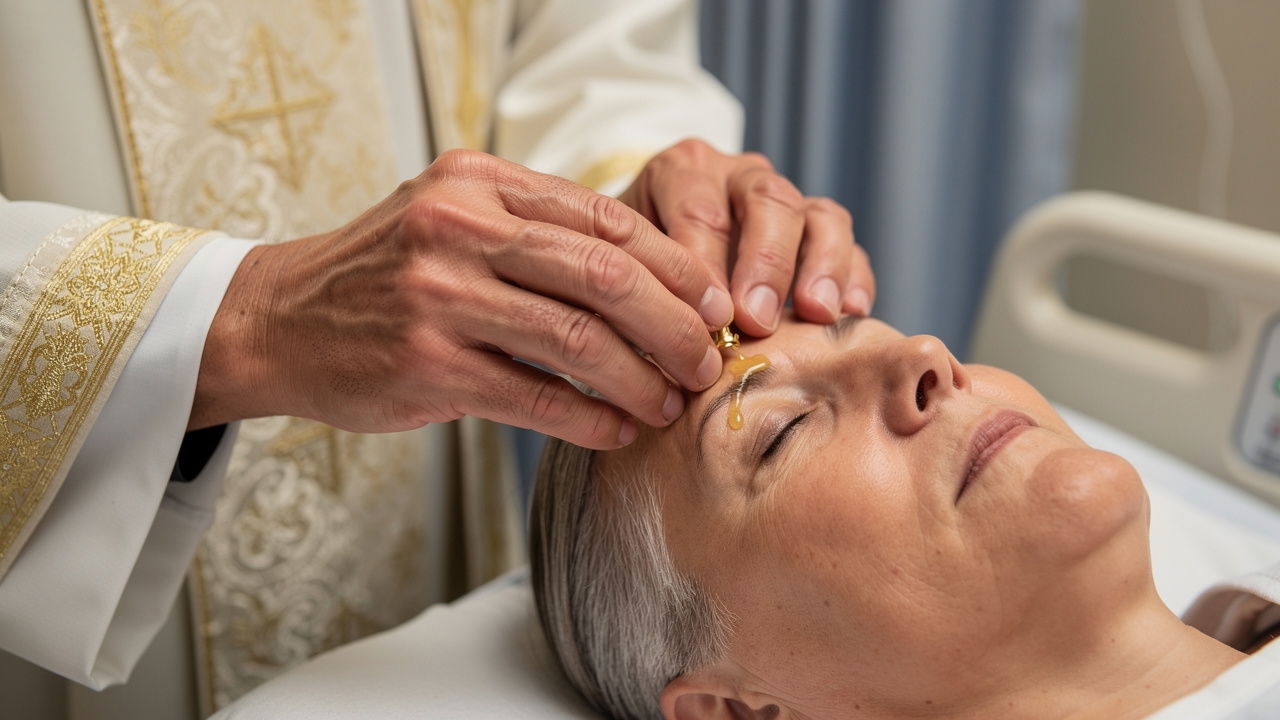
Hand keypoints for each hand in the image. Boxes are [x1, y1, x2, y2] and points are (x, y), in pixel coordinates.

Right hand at [190, 150, 733, 448]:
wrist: (277, 320)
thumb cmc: (384, 274)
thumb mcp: (451, 219)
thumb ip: (537, 232)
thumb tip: (655, 282)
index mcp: (479, 184)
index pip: (606, 219)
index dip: (674, 267)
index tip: (713, 306)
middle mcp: (459, 227)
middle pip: (605, 276)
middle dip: (674, 326)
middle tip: (707, 361)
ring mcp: (439, 296)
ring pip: (578, 340)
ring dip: (641, 380)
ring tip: (670, 403)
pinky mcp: (425, 364)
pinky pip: (535, 396)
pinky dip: (590, 418)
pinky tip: (618, 430)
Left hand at [618, 139, 872, 336]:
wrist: (653, 262)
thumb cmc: (633, 270)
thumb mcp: (622, 268)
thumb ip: (640, 289)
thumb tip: (667, 340)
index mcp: (681, 172)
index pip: (699, 209)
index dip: (706, 263)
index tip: (711, 317)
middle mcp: (736, 176)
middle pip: (766, 201)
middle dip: (765, 262)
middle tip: (757, 319)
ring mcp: (784, 199)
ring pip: (817, 215)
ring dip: (820, 266)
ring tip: (817, 313)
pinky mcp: (819, 231)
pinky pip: (849, 245)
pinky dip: (853, 277)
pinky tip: (852, 314)